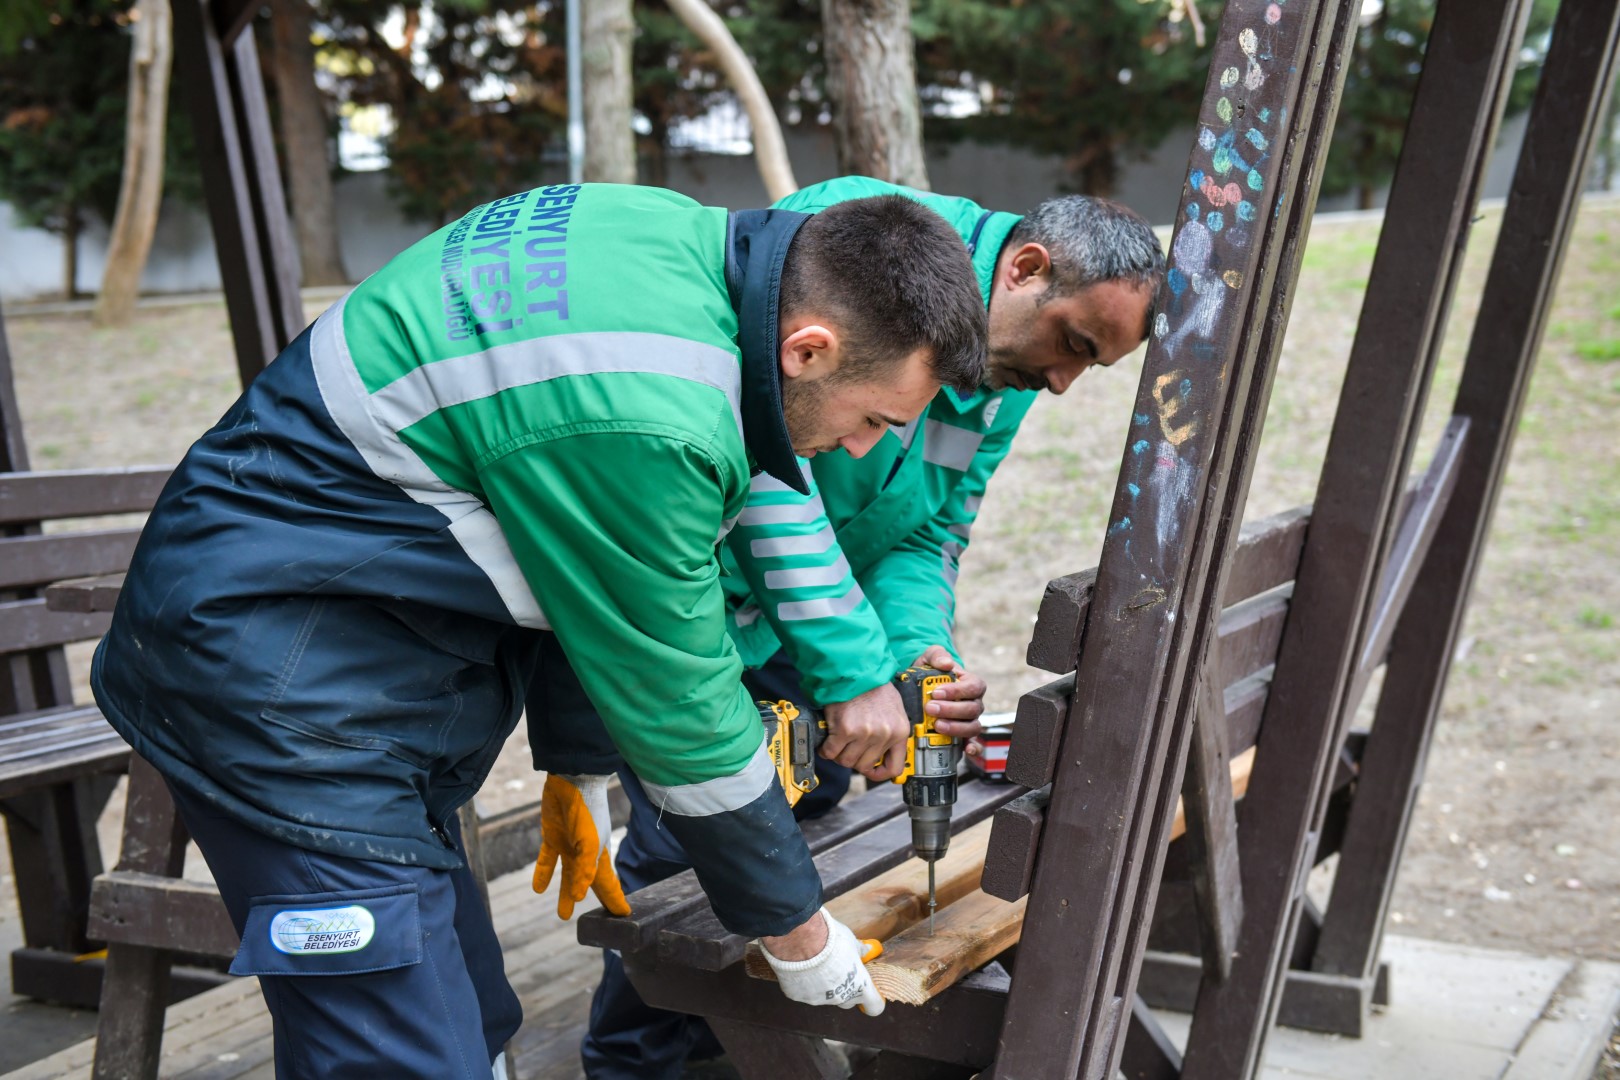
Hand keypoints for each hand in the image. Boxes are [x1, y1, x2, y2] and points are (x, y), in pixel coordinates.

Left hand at [532, 773, 629, 919]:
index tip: (624, 916)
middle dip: (595, 900)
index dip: (615, 901)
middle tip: (596, 921)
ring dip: (565, 894)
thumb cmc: (587, 809)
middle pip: (590, 883)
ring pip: (567, 876)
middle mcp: (585, 854)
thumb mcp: (589, 841)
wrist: (572, 780)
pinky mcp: (552, 837)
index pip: (609, 885)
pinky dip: (543, 874)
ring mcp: (569, 846)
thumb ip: (584, 869)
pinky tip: (538, 889)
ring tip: (564, 915)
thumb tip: (579, 896)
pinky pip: (547, 861)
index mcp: (599, 855)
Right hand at [761, 909, 885, 1014]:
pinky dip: (803, 982)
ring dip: (822, 984)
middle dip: (845, 989)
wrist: (800, 938)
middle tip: (838, 970)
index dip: (872, 999)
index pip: (874, 1006)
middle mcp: (840, 997)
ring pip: (824, 997)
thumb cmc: (831, 939)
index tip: (868, 991)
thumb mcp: (851, 941)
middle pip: (847, 1001)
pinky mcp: (799, 996)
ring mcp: (818, 999)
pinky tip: (800, 966)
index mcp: (860, 986)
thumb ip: (859, 951)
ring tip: (815, 963)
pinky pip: (804, 991)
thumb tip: (868, 951)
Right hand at [822, 682, 910, 782]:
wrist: (855, 668)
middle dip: (853, 758)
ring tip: (837, 742)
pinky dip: (826, 749)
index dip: (879, 773)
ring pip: (847, 761)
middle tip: (847, 748)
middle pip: (864, 765)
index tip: (871, 771)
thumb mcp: (893, 709)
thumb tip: (881, 754)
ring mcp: (865, 733)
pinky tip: (827, 741)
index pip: (894, 767)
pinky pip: (831, 752)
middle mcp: (884, 735)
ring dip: (839, 754)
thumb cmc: (872, 685)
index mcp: (899, 731)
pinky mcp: (845, 730)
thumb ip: (890, 732)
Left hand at [914, 645, 987, 740]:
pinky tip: (967, 750)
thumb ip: (937, 655)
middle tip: (930, 708)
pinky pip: (974, 743)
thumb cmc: (930, 671)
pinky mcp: (963, 734)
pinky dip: (974, 748)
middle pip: (972, 709)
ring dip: (956, 727)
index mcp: (971, 684)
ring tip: (937, 725)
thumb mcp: (930, 657)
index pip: (974, 687)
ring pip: (973, 727)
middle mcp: (974, 703)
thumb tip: (946, 663)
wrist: (922, 687)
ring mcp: (969, 720)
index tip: (937, 692)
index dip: (957, 691)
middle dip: (951, 710)